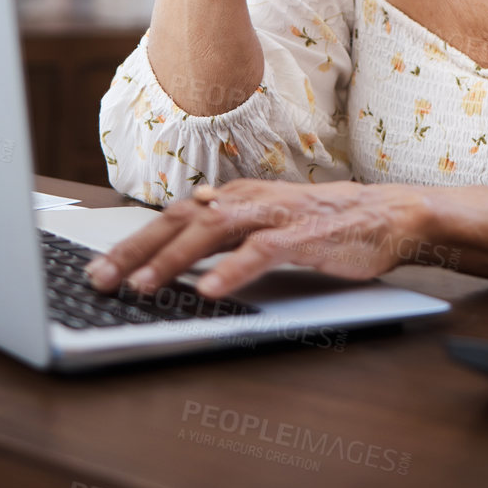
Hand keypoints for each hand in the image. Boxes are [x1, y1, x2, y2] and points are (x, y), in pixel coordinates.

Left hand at [85, 180, 441, 299]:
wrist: (388, 216)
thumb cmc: (327, 224)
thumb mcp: (268, 223)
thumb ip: (229, 231)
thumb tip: (182, 246)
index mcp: (236, 198)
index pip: (172, 216)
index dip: (133, 241)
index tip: (98, 269)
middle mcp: (248, 200)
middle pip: (179, 220)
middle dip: (136, 250)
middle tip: (101, 279)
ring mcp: (275, 215)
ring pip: (212, 231)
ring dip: (173, 259)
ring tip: (144, 286)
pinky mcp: (303, 235)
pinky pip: (260, 252)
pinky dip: (232, 270)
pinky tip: (209, 289)